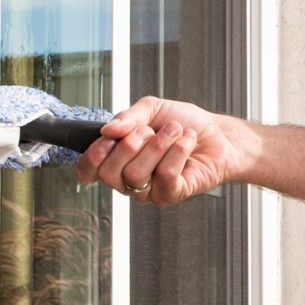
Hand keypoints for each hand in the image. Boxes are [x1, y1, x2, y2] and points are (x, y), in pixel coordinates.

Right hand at [72, 96, 238, 206]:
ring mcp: (150, 191)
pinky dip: (177, 152)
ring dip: (158, 145)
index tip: (108, 137)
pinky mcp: (172, 195)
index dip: (92, 156)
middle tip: (149, 130)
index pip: (87, 172)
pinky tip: (186, 141)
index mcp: (117, 160)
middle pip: (110, 174)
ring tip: (174, 131)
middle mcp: (129, 180)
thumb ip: (128, 117)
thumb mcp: (151, 109)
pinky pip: (165, 176)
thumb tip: (108, 129)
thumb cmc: (182, 123)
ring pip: (136, 175)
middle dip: (129, 145)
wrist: (217, 133)